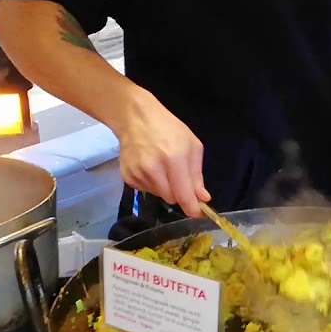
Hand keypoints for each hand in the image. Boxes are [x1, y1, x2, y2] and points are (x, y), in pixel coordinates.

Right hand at [114, 90, 209, 217]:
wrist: (135, 118)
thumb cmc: (168, 128)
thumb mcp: (192, 145)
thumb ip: (197, 175)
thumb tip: (203, 198)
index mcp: (174, 160)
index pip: (183, 195)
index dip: (192, 208)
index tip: (198, 214)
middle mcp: (154, 170)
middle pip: (172, 198)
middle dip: (179, 192)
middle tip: (178, 176)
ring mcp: (138, 174)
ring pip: (158, 195)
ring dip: (164, 187)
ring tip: (162, 167)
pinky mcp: (127, 177)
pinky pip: (145, 190)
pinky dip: (151, 183)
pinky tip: (149, 167)